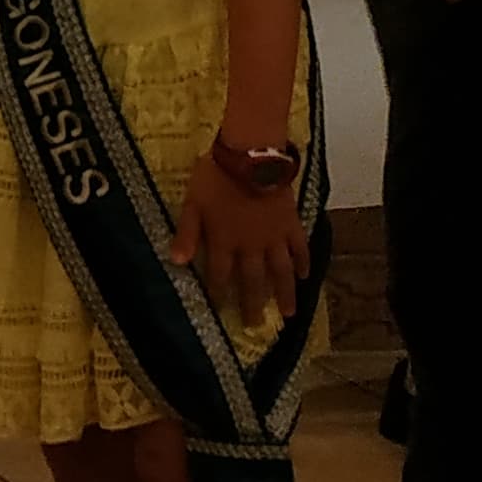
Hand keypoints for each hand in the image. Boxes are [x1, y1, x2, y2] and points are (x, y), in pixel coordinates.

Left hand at [169, 152, 311, 326]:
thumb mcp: (192, 203)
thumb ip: (186, 233)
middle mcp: (251, 246)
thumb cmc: (216, 177)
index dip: (220, 293)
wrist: (251, 157)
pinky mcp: (292, 224)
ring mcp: (274, 236)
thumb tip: (176, 263)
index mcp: (224, 241)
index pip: (220, 274)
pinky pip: (300, 248)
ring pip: (280, 271)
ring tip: (288, 314)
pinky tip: (306, 276)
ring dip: (284, 293)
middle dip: (253, 304)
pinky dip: (303, 263)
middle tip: (257, 325)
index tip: (222, 311)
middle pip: (252, 280)